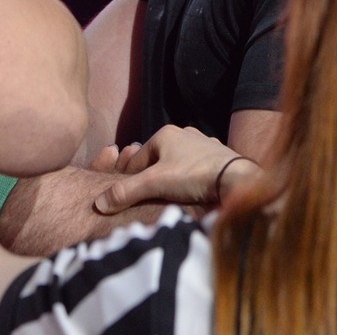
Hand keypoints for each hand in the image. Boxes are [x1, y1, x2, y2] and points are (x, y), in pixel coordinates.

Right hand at [92, 126, 257, 214]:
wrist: (236, 179)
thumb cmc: (193, 176)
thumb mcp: (155, 184)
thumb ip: (126, 192)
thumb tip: (99, 203)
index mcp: (165, 133)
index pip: (137, 158)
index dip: (129, 177)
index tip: (125, 195)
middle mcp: (184, 134)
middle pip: (157, 160)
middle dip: (150, 178)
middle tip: (147, 198)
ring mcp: (204, 144)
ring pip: (178, 163)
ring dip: (171, 178)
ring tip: (169, 198)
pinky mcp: (219, 158)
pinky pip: (197, 169)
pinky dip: (191, 180)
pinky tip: (192, 194)